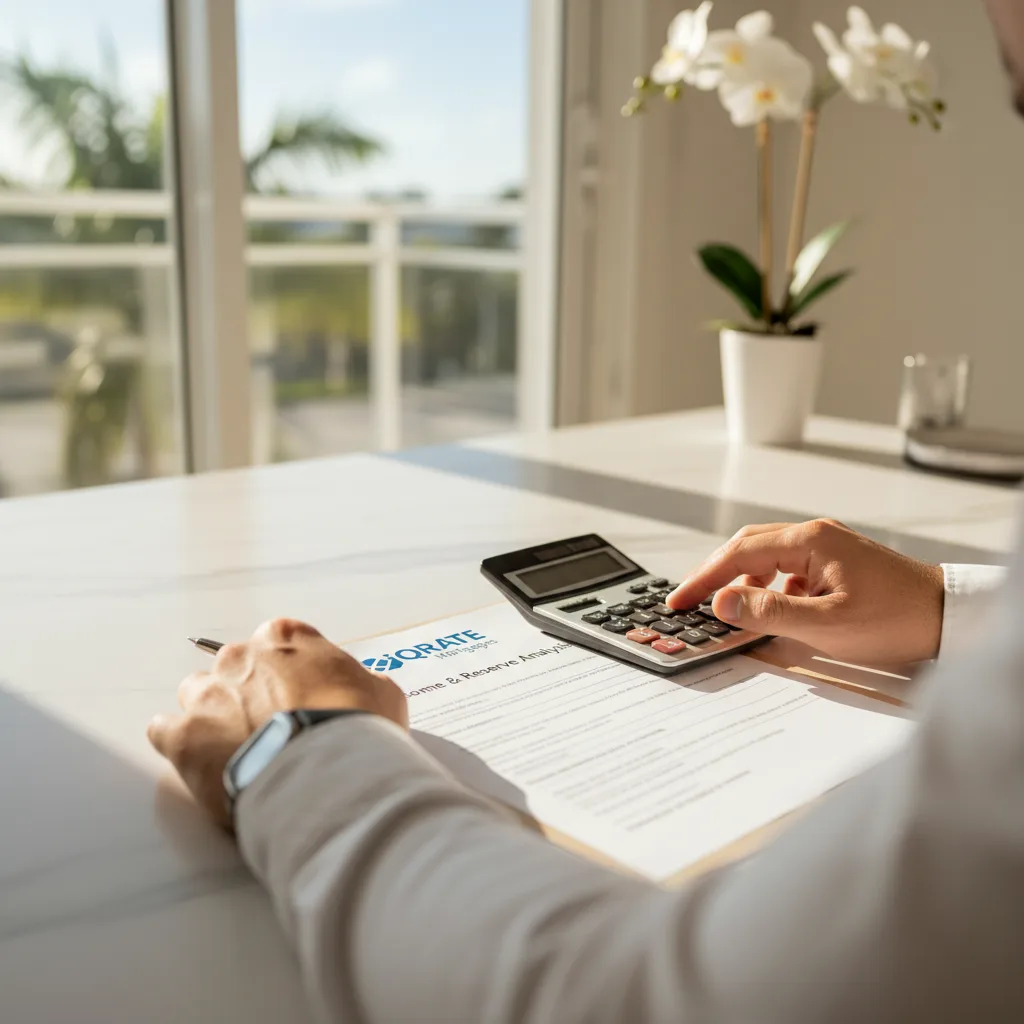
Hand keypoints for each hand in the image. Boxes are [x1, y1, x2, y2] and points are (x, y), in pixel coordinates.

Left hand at [148, 618, 407, 827]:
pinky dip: (179, 745)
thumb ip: (362, 682)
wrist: (326, 777)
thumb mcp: (383, 693)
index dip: (288, 674)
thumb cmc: (357, 729)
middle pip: (234, 668)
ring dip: (211, 716)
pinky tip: (199, 763)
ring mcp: (208, 695)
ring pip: (196, 696)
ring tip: (234, 750)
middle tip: (270, 728)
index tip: (298, 697)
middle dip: (247, 693)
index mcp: (286, 638)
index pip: (277, 644)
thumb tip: (363, 690)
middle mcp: (241, 656)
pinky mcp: (183, 737)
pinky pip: (164, 731)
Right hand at [667, 519, 944, 664]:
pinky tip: (770, 612)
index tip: (679, 601)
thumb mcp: (827, 624)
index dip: (704, 579)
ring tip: (725, 610)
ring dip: (742, 582)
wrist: (948, 618)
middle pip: (747, 547)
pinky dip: (768, 589)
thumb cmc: (896, 619)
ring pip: (766, 557)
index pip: (738, 553)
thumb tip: (722, 602)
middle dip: (715, 575)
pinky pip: (788, 570)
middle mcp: (815, 536)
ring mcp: (826, 548)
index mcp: (810, 541)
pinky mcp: (835, 564)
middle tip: (689, 602)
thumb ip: (769, 612)